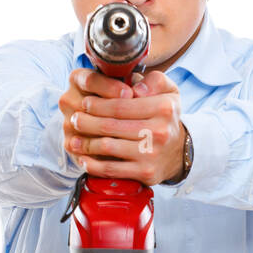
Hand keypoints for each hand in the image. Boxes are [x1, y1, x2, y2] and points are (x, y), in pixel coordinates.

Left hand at [60, 67, 185, 184]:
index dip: (98, 104)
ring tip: (74, 139)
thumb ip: (154, 80)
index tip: (84, 103)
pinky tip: (84, 160)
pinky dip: (94, 165)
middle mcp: (160, 131)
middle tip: (74, 119)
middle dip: (87, 122)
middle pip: (112, 126)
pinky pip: (113, 169)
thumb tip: (134, 86)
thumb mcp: (168, 91)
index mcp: (163, 107)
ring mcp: (152, 154)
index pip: (121, 105)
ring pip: (109, 147)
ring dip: (86, 144)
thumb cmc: (165, 117)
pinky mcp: (145, 173)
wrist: (178, 152)